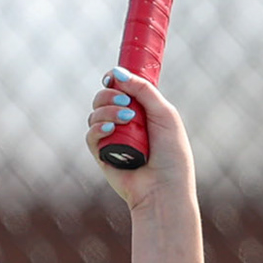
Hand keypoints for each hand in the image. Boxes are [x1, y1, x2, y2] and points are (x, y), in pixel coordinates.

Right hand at [85, 69, 195, 208]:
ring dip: (106, 111)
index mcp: (142, 111)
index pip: (121, 88)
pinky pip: (90, 135)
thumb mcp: (164, 114)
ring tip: (124, 119)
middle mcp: (125, 123)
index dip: (114, 80)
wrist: (164, 189)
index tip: (112, 76)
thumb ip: (144, 90)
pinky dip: (97, 128)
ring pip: (95, 113)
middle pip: (104, 97)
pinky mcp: (102, 155)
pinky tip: (109, 130)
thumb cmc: (171, 154)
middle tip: (124, 102)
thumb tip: (117, 72)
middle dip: (109, 95)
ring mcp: (112, 138)